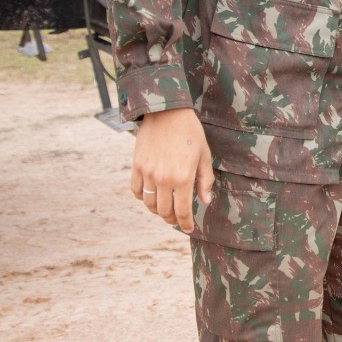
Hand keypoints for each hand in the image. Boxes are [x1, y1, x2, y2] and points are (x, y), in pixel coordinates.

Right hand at [130, 107, 213, 233]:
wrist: (167, 112)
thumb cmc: (190, 132)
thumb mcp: (204, 156)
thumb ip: (205, 181)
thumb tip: (205, 201)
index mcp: (183, 178)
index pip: (183, 211)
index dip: (185, 223)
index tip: (188, 229)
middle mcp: (164, 179)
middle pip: (164, 211)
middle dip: (172, 220)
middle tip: (178, 220)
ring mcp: (148, 173)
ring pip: (149, 204)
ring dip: (157, 211)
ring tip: (165, 210)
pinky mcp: (137, 166)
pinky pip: (136, 190)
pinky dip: (142, 198)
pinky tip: (151, 196)